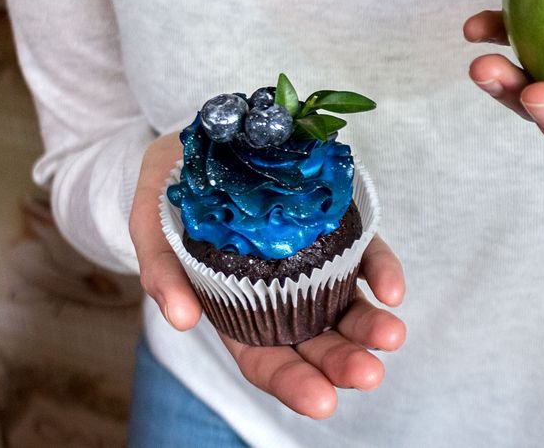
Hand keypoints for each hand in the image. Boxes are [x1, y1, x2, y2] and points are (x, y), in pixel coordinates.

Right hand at [129, 132, 406, 418]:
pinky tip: (392, 290)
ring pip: (348, 306)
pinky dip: (381, 274)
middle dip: (343, 361)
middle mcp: (282, 297)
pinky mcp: (338, 228)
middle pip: (316, 342)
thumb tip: (182, 320)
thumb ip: (161, 271)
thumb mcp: (151, 225)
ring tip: (392, 335)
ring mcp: (314, 264)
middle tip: (369, 372)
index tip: (322, 401)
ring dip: (371, 325)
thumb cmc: (171, 194)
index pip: (266, 361)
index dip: (293, 383)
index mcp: (235, 312)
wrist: (198, 142)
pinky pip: (365, 256)